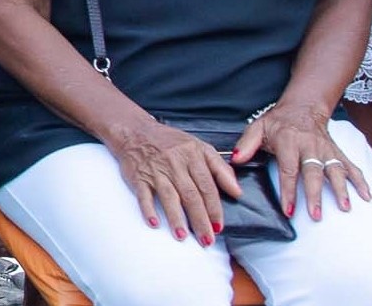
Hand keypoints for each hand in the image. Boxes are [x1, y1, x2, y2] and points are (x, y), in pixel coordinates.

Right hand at [109, 119, 241, 244]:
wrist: (135, 131)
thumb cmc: (169, 141)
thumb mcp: (199, 147)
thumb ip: (221, 168)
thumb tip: (237, 191)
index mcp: (192, 155)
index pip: (207, 186)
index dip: (214, 208)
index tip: (218, 226)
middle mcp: (174, 163)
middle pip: (190, 195)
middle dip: (199, 220)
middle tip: (206, 239)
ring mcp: (155, 170)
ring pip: (168, 196)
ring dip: (176, 217)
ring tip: (183, 236)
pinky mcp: (138, 176)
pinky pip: (143, 195)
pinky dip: (148, 209)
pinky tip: (154, 222)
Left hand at [235, 101, 370, 221]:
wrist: (303, 107)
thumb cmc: (277, 122)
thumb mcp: (257, 128)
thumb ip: (246, 144)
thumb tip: (235, 160)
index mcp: (288, 142)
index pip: (288, 170)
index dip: (289, 190)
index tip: (289, 210)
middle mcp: (310, 146)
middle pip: (313, 172)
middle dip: (315, 195)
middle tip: (316, 215)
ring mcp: (326, 150)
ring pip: (335, 170)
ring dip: (341, 189)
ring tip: (345, 208)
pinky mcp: (338, 152)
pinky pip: (351, 166)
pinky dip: (361, 181)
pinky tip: (367, 196)